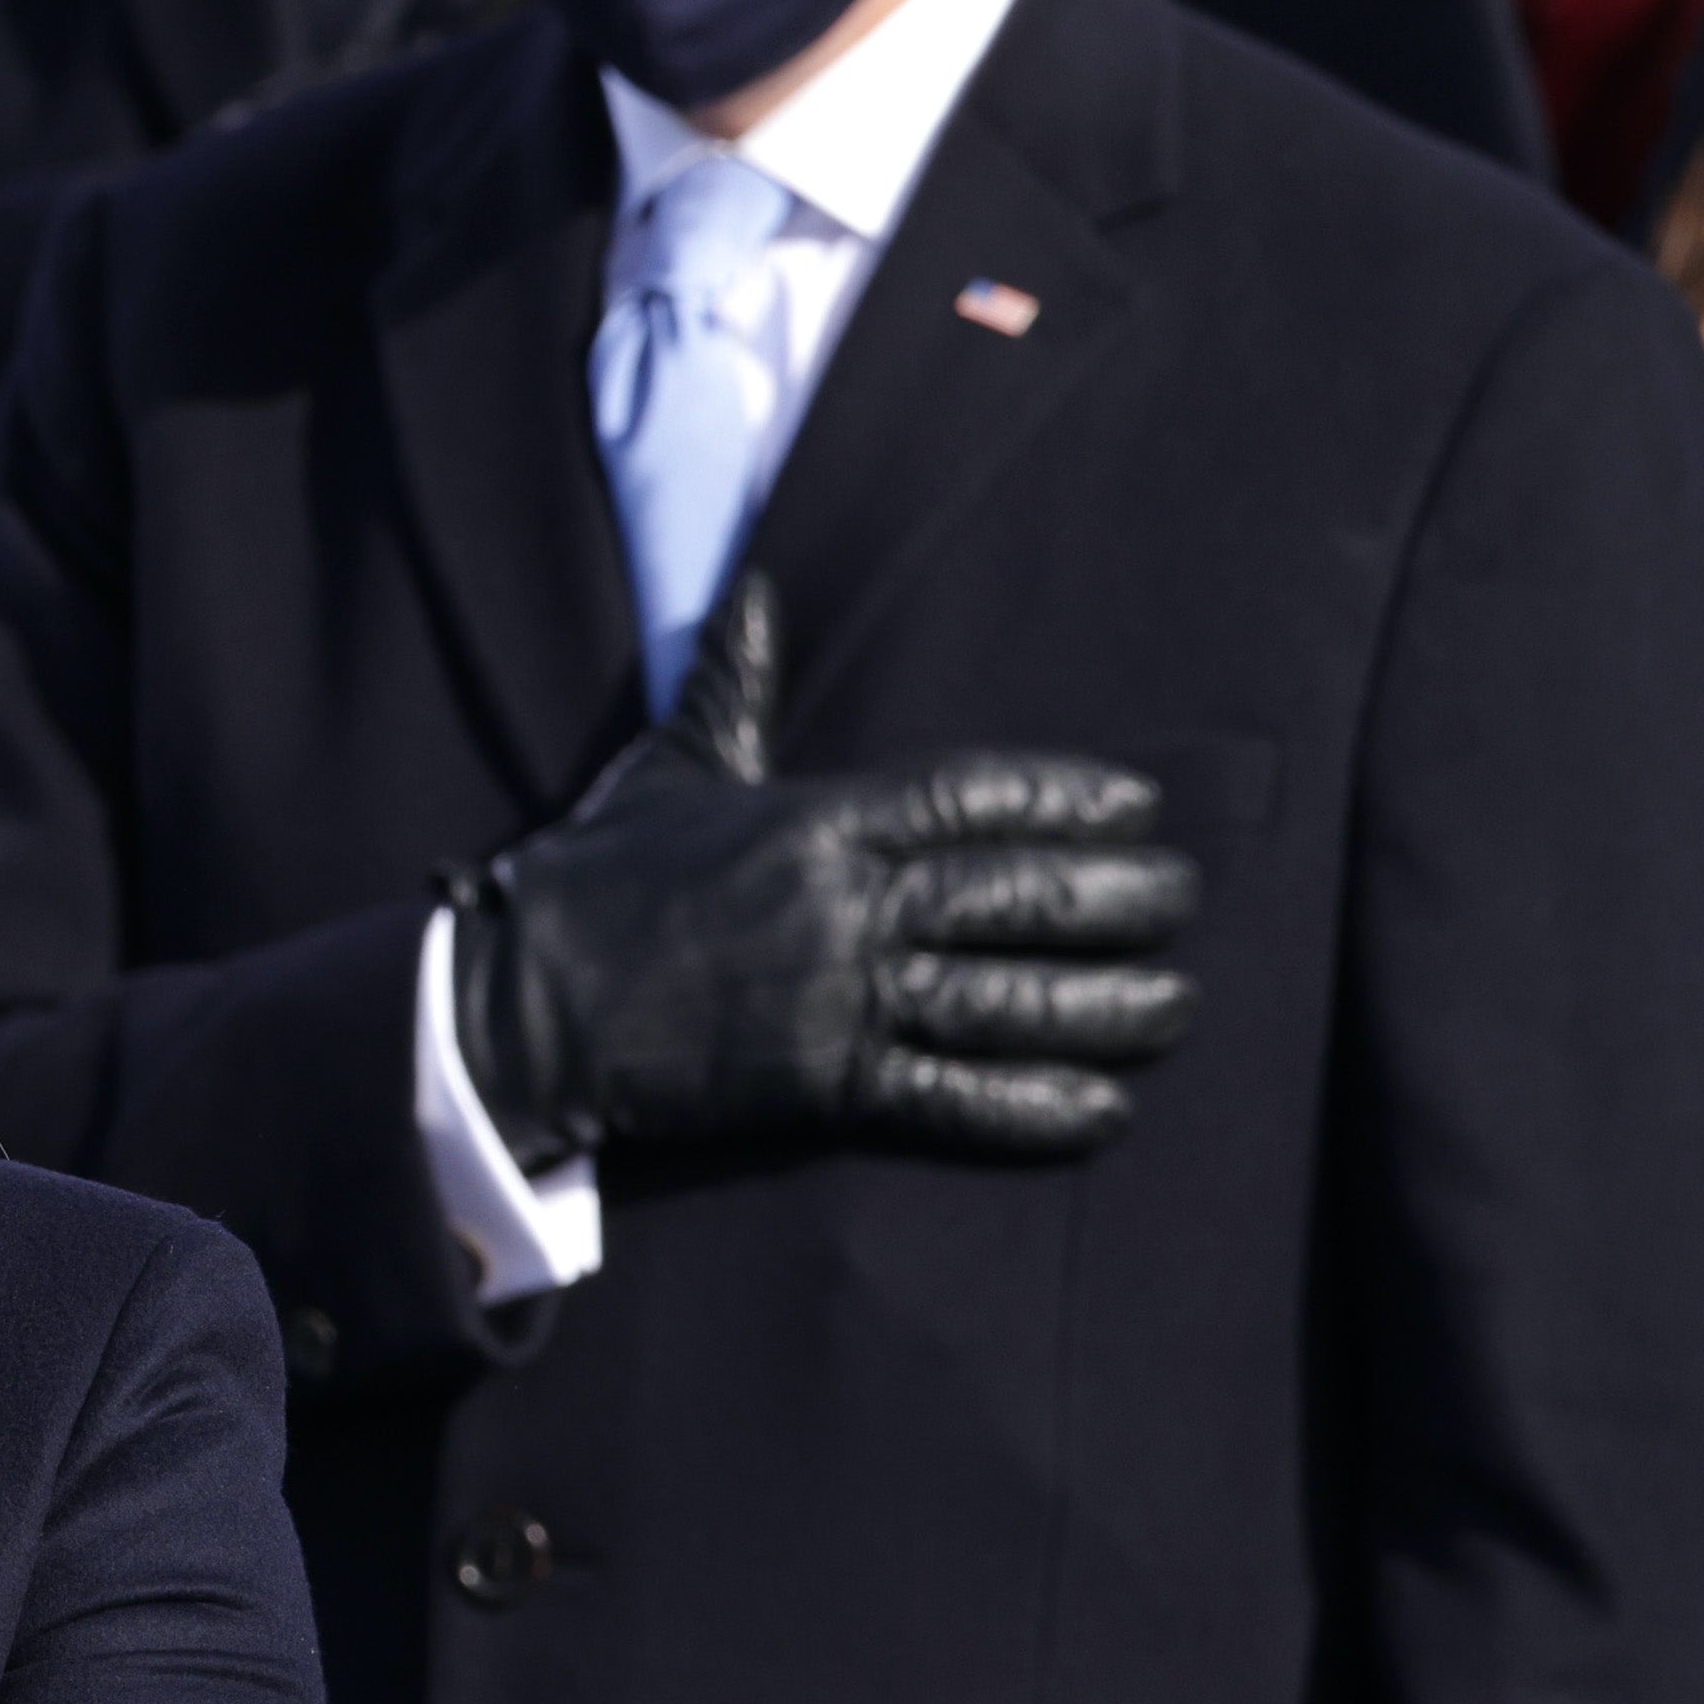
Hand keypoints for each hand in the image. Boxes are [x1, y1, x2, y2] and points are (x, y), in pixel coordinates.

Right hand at [452, 573, 1198, 1170]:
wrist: (518, 1003)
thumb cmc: (591, 882)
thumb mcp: (667, 769)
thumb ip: (731, 686)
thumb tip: (754, 592)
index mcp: (814, 819)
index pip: (970, 794)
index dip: (1064, 797)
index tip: (1137, 802)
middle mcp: (841, 902)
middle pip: (1014, 894)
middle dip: (1116, 898)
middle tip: (1185, 899)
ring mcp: (835, 995)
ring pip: (1004, 996)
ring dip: (1105, 1005)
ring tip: (1176, 1007)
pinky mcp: (820, 1084)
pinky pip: (951, 1096)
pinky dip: (1033, 1108)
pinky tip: (1105, 1111)